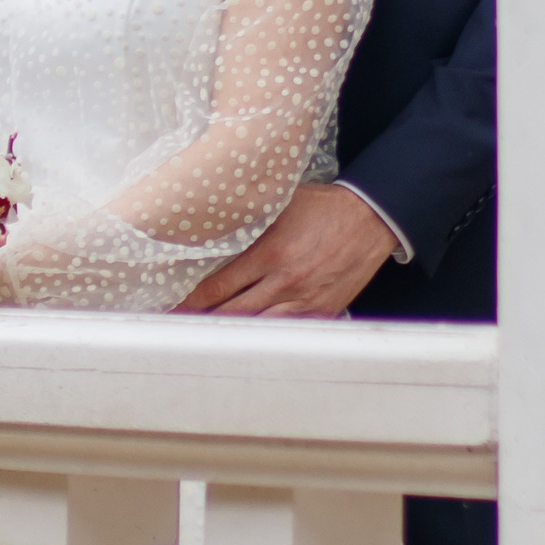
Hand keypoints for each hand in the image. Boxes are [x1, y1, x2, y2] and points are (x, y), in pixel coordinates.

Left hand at [176, 183, 396, 316]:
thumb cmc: (322, 206)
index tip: (174, 304)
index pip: (220, 286)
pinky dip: (266, 335)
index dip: (193, 299)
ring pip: (259, 328)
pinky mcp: (323, 312)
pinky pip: (288, 332)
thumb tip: (212, 226)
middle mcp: (286, 282)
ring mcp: (306, 302)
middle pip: (234, 313)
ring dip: (232, 334)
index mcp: (270, 254)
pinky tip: (249, 340)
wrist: (370, 218)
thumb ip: (247, 220)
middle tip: (180, 327)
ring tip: (207, 338)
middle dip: (205, 322)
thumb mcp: (279, 204)